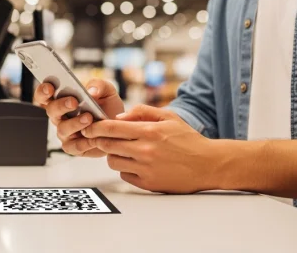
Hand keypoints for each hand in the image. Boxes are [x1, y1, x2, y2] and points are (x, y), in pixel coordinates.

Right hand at [34, 78, 124, 157]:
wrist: (119, 126)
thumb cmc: (108, 106)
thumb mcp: (107, 90)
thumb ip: (99, 85)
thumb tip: (91, 91)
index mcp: (61, 98)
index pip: (45, 94)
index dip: (43, 91)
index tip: (50, 87)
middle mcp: (60, 116)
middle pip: (51, 110)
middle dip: (60, 105)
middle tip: (73, 102)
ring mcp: (65, 132)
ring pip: (62, 129)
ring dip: (74, 123)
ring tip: (89, 118)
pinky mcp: (73, 146)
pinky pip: (74, 146)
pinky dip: (84, 142)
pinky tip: (93, 137)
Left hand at [82, 105, 220, 192]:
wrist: (208, 164)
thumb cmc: (188, 140)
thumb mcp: (168, 117)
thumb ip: (142, 112)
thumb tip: (119, 117)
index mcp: (149, 131)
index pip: (112, 128)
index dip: (96, 127)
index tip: (89, 126)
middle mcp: (145, 151)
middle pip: (108, 145)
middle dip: (99, 140)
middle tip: (97, 137)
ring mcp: (146, 169)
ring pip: (113, 161)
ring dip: (113, 155)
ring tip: (121, 150)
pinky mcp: (148, 184)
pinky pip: (124, 175)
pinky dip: (125, 168)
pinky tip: (134, 162)